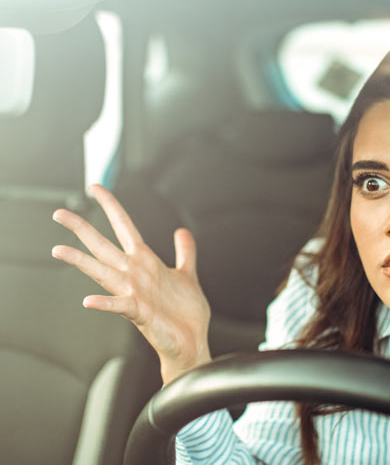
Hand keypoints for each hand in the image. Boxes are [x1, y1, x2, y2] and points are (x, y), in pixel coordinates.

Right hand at [52, 184, 210, 384]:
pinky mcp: (139, 312)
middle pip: (104, 245)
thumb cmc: (184, 312)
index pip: (124, 226)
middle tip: (59, 214)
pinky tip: (88, 300)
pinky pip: (119, 305)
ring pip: (103, 272)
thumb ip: (184, 252)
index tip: (96, 188)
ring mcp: (134, 292)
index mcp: (145, 262)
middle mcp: (135, 274)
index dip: (112, 206)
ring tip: (58, 250)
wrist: (191, 341)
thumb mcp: (186, 273)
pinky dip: (104, 303)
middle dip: (82, 229)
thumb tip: (182, 231)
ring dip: (81, 262)